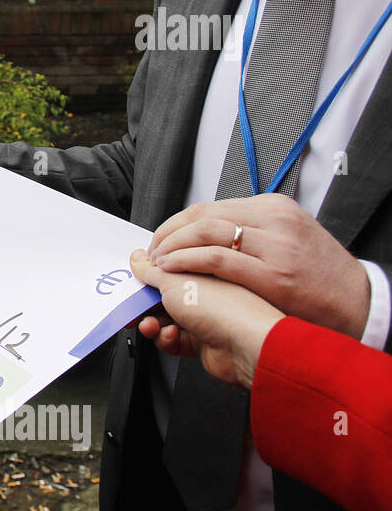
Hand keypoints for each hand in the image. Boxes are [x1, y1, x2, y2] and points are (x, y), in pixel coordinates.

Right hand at [131, 249, 283, 388]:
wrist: (249, 346)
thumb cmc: (224, 308)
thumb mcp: (175, 280)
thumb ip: (152, 271)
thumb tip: (139, 258)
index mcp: (202, 269)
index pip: (169, 267)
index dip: (149, 274)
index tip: (134, 281)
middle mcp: (206, 292)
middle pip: (165, 295)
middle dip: (146, 303)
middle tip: (133, 308)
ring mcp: (206, 317)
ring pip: (167, 319)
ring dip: (154, 323)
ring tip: (152, 325)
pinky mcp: (205, 342)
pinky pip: (176, 340)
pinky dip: (168, 340)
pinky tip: (171, 337)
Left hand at [147, 193, 368, 338]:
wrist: (358, 303)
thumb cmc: (320, 276)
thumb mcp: (288, 237)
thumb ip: (253, 231)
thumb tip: (207, 235)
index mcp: (274, 207)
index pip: (209, 207)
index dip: (177, 224)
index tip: (161, 239)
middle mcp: (273, 220)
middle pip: (202, 216)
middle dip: (168, 233)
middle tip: (152, 251)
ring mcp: (274, 246)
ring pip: (205, 233)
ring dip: (172, 246)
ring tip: (158, 261)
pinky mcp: (272, 274)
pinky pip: (216, 259)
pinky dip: (187, 261)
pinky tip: (172, 269)